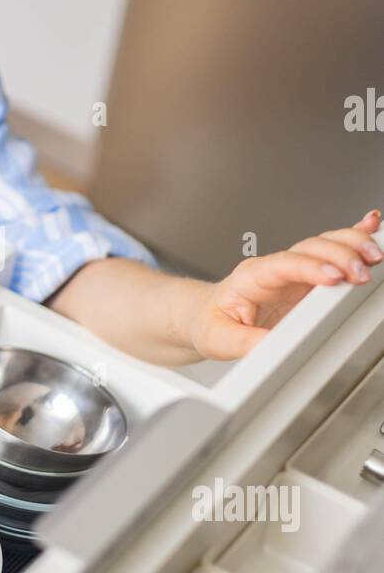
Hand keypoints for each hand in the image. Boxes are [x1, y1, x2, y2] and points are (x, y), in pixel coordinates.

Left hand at [187, 210, 383, 360]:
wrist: (205, 315)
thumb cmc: (211, 322)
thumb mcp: (218, 338)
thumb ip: (243, 341)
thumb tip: (270, 346)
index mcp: (251, 277)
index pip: (283, 265)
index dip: (309, 267)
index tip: (333, 276)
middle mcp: (275, 268)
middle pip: (310, 249)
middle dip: (339, 256)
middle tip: (361, 272)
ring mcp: (293, 270)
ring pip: (325, 244)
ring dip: (351, 244)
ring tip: (375, 253)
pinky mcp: (307, 276)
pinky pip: (331, 250)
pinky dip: (352, 236)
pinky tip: (370, 226)